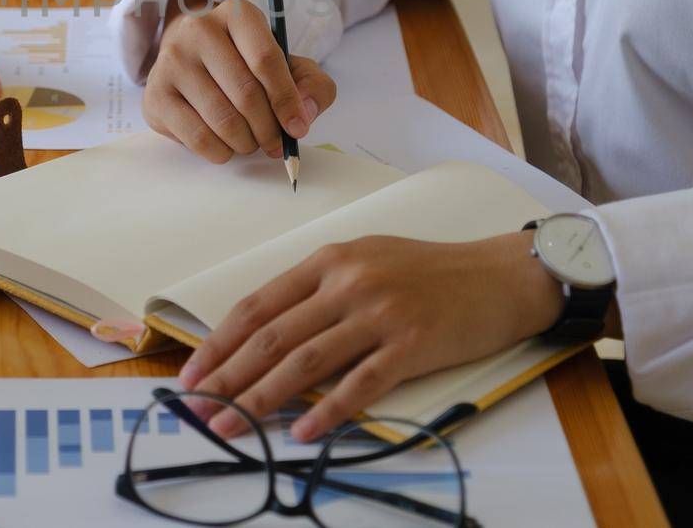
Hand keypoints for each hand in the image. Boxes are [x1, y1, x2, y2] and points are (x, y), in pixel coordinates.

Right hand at [144, 0, 336, 161]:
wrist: (193, 58)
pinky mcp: (155, 95)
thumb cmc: (247, 64)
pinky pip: (197, 138)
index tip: (298, 128)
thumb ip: (312, 85)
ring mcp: (172, 61)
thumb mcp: (289, 65)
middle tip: (276, 143)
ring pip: (222, 120)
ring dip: (247, 143)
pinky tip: (226, 144)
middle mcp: (198, 30)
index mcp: (237, 14)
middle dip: (269, 129)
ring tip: (252, 141)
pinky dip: (221, 152)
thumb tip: (303, 114)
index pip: (265, 59)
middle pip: (245, 94)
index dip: (286, 100)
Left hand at [177, 233, 562, 441]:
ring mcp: (380, 313)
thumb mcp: (366, 261)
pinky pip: (359, 384)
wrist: (499, 277)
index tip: (193, 374)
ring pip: (305, 362)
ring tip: (232, 427)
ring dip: (261, 399)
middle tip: (199, 410)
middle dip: (228, 377)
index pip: (259, 305)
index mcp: (330, 259)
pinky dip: (326, 411)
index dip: (220, 343)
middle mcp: (348, 282)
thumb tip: (267, 336)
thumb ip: (319, 291)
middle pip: (273, 337)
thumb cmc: (429, 272)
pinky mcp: (412, 345)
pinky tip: (301, 432)